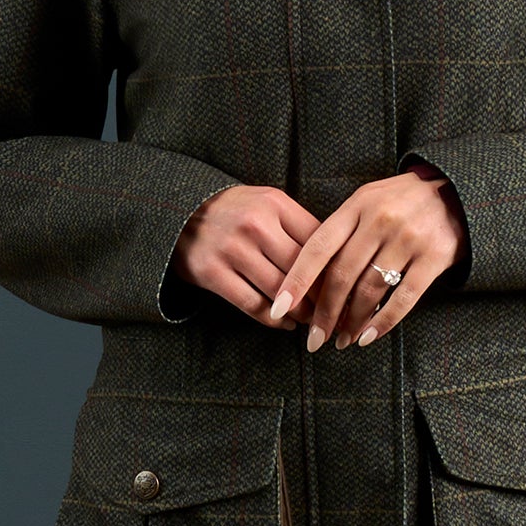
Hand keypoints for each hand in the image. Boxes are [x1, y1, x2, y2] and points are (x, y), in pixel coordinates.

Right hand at [172, 184, 322, 327]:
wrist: (179, 211)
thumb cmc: (235, 210)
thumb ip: (297, 224)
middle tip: (334, 312)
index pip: (317, 240)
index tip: (346, 286)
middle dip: (322, 296)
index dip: (335, 267)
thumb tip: (336, 259)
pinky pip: (251, 303)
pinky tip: (284, 323)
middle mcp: (254, 224)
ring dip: (300, 311)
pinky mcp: (212, 272)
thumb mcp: (266, 202)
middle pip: (302, 268)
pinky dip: (272, 319)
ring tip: (312, 321)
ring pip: (280, 290)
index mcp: (274, 203)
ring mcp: (232, 249)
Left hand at [269, 163, 468, 350]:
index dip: (296, 279)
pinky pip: (404, 298)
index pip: (318, 247)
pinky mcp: (434, 257)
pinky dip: (383, 322)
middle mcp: (380, 220)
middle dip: (324, 312)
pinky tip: (369, 336)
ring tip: (342, 339)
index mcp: (357, 206)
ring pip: (370, 290)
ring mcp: (408, 239)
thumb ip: (341, 231)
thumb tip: (308, 277)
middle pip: (342, 275)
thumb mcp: (368, 201)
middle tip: (314, 338)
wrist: (457, 191)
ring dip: (352, 321)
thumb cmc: (402, 201)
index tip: (280, 306)